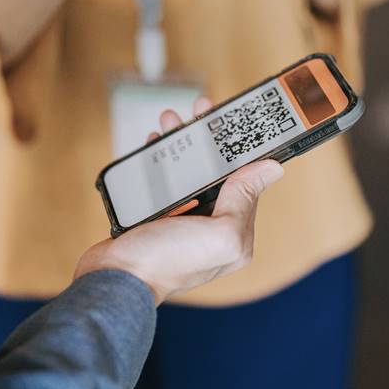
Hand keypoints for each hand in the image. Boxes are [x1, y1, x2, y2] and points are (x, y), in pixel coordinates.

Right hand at [74, 97, 283, 304]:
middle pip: (219, 171)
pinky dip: (163, 158)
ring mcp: (185, 221)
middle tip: (200, 110)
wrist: (116, 278)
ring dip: (184, 142)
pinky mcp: (158, 216)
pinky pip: (167, 179)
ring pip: (191, 170)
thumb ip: (245, 200)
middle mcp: (213, 227)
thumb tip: (273, 169)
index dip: (242, 148)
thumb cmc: (167, 261)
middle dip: (210, 139)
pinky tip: (156, 143)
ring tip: (172, 120)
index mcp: (236, 233)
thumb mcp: (219, 233)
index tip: (235, 120)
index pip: (248, 181)